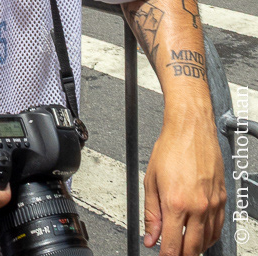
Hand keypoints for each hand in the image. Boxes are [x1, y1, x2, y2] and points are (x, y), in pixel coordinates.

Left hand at [143, 110, 225, 254]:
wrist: (191, 128)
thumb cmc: (170, 147)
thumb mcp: (151, 180)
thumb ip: (151, 213)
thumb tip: (150, 237)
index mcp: (175, 203)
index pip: (172, 246)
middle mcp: (196, 206)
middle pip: (191, 249)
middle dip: (181, 255)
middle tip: (173, 253)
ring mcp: (212, 203)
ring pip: (207, 241)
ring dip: (195, 248)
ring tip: (184, 245)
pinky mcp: (222, 198)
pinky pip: (218, 227)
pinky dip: (210, 237)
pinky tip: (201, 235)